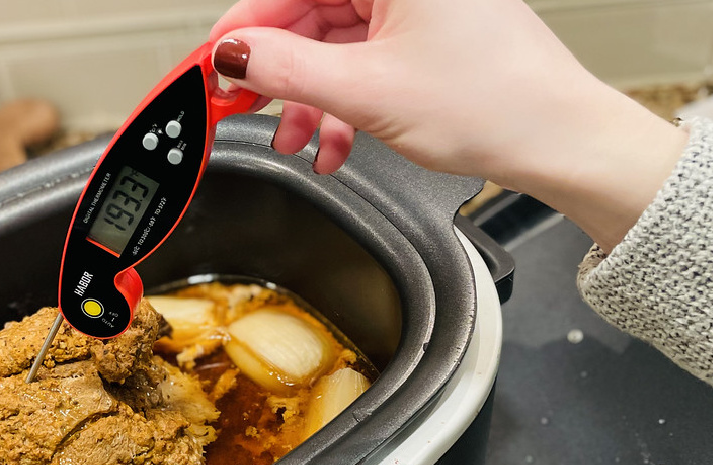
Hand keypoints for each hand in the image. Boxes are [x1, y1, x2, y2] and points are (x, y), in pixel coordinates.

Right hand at [210, 0, 687, 249]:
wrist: (560, 142)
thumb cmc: (498, 103)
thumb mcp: (366, 90)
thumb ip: (285, 69)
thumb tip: (232, 54)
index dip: (244, 26)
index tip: (213, 63)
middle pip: (309, 12)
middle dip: (278, 71)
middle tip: (244, 107)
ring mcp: (418, 5)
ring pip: (333, 42)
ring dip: (309, 97)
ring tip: (298, 139)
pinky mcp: (427, 35)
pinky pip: (362, 60)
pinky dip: (341, 101)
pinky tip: (333, 141)